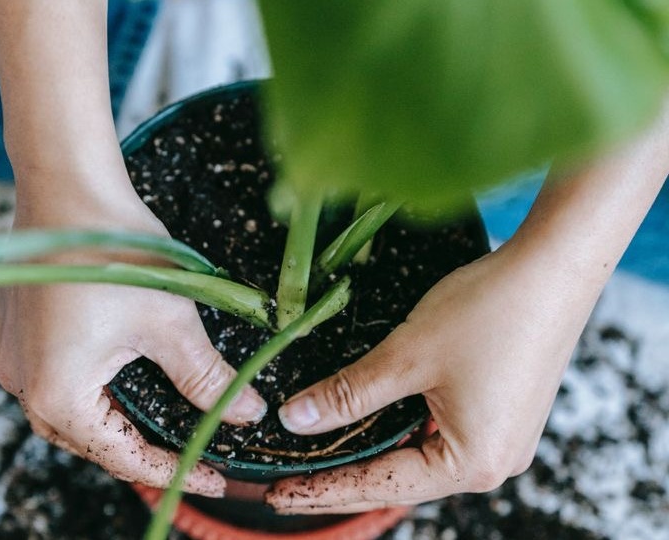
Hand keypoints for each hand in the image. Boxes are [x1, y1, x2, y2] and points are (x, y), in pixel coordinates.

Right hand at [0, 174, 266, 496]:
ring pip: (66, 411)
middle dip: (138, 449)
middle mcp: (22, 384)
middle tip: (187, 454)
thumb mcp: (171, 323)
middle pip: (90, 438)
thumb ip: (208, 378)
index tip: (211, 477)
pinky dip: (78, 388)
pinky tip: (100, 384)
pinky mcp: (11, 329)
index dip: (172, 470)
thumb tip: (247, 413)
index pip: (123, 455)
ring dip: (108, 420)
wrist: (69, 185)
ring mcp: (10, 355)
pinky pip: (42, 377)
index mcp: (58, 394)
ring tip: (150, 426)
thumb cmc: (116, 251)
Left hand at [266, 244, 589, 512]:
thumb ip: (348, 393)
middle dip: (344, 480)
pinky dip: (400, 433)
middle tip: (290, 486)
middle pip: (400, 478)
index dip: (324, 489)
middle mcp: (493, 462)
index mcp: (472, 462)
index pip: (380, 484)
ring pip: (418, 456)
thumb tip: (295, 418)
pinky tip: (370, 430)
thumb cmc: (489, 311)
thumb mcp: (406, 356)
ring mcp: (502, 438)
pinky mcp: (503, 412)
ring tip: (321, 465)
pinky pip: (439, 435)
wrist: (555, 268)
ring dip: (371, 456)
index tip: (281, 494)